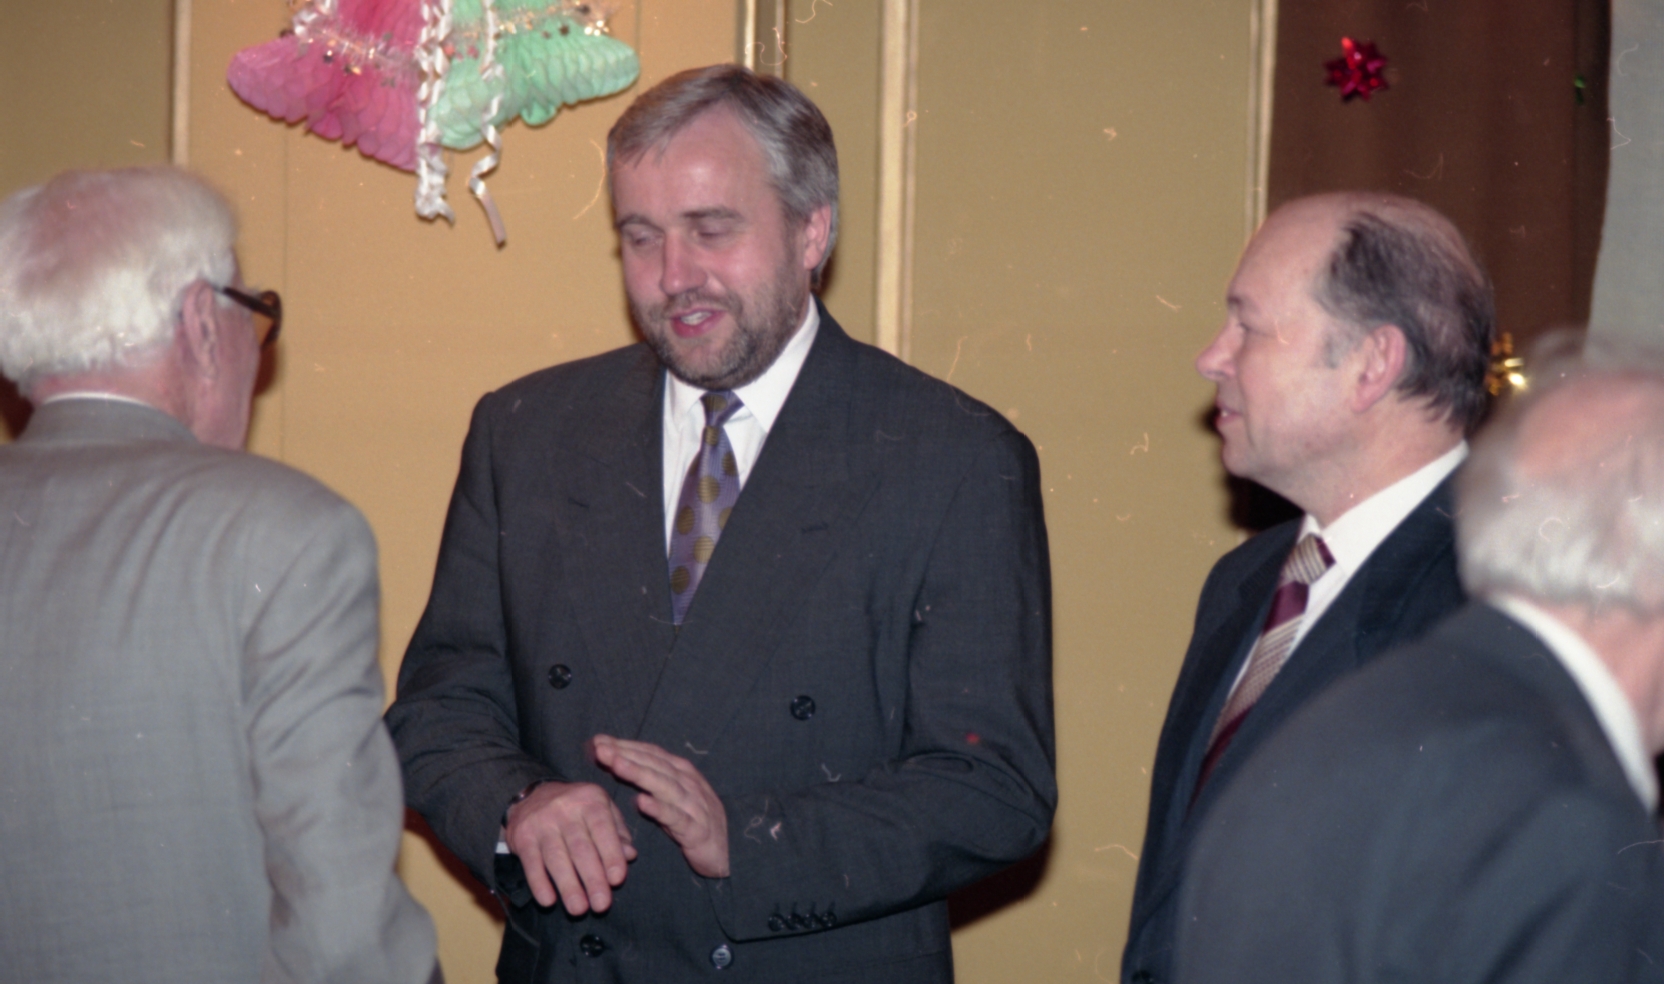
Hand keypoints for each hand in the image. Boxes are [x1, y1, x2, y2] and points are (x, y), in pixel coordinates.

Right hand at [504, 780, 636, 914]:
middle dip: (592, 879)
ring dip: (568, 886)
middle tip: (602, 905)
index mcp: (590, 800)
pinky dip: (539, 884)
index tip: (617, 880)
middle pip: (580, 848)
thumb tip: (630, 855)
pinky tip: (548, 901)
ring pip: (556, 858)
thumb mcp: (601, 808)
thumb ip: (618, 831)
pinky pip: (531, 863)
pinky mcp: (522, 837)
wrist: (532, 794)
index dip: (611, 855)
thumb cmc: (576, 808)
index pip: (603, 829)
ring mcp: (542, 823)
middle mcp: (565, 809)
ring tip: (579, 910)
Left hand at [591, 734, 729, 877]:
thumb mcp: (671, 797)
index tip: (598, 741)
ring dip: (639, 773)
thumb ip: (649, 780)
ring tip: (616, 764)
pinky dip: (659, 809)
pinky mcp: (696, 830)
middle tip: (600, 747)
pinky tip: (642, 803)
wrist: (731, 851)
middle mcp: (688, 783)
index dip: (625, 746)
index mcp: (681, 772)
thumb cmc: (693, 822)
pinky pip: (676, 818)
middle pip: (653, 764)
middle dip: (626, 754)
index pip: (650, 754)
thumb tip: (617, 762)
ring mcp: (694, 805)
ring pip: (663, 785)